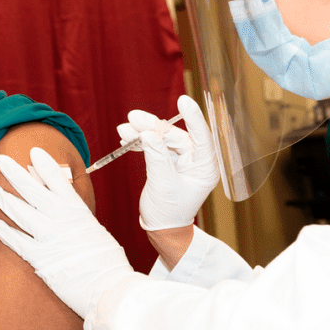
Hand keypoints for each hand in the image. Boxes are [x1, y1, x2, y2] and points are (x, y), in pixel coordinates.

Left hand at [0, 147, 133, 318]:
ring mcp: (49, 237)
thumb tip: (71, 216)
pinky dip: (5, 232)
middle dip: (15, 173)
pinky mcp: (40, 257)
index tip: (34, 152)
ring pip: (20, 212)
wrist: (110, 288)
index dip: (45, 165)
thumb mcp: (96, 232)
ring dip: (5, 199)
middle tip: (2, 160)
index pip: (58, 180)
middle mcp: (61, 219)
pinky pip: (17, 241)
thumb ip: (80, 222)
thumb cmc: (108, 264)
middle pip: (33, 190)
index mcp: (78, 210)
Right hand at [117, 94, 219, 230]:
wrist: (161, 229)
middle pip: (175, 135)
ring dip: (143, 132)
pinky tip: (127, 137)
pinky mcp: (169, 161)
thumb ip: (157, 157)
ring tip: (124, 129)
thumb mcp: (163, 184)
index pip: (202, 136)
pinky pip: (156, 146)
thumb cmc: (169, 213)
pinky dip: (141, 142)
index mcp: (205, 167)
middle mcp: (196, 161)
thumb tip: (148, 133)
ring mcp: (182, 160)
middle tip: (133, 118)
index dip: (193, 117)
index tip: (184, 100)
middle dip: (153, 126)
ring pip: (163, 138)